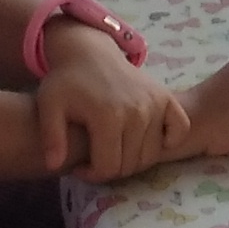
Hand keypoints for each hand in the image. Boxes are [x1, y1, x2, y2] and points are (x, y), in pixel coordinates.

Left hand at [31, 22, 193, 180]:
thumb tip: (53, 166)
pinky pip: (179, 130)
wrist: (89, 52)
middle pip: (130, 165)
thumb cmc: (67, 82)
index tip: (80, 168)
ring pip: (151, 155)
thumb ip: (51, 137)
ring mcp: (155, 104)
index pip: (108, 167)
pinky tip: (146, 141)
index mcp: (107, 116)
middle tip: (96, 160)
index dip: (92, 175)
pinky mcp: (167, 98)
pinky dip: (168, 142)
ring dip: (133, 161)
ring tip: (114, 151)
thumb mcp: (49, 106)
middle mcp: (137, 111)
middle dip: (111, 170)